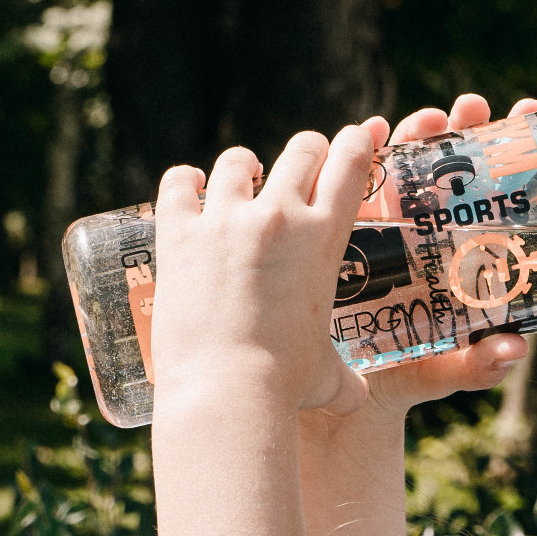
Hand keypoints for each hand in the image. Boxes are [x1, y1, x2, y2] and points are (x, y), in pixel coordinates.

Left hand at [149, 122, 382, 418]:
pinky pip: (179, 184)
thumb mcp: (327, 378)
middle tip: (302, 164)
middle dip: (307, 152)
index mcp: (325, 238)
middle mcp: (279, 216)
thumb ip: (346, 381)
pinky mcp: (178, 235)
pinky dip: (185, 181)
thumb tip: (357, 400)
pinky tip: (188, 186)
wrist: (226, 393)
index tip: (358, 135)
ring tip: (243, 175)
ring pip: (237, 161)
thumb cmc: (284, 388)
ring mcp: (225, 221)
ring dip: (244, 165)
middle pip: (301, 150)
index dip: (358, 141)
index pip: (352, 163)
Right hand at [323, 93, 536, 423]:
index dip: (511, 152)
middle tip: (472, 108)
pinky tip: (369, 133)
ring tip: (428, 119)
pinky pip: (351, 187)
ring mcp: (385, 228)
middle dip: (461, 130)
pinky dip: (359, 155)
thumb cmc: (405, 378)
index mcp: (460, 255)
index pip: (491, 194)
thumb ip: (478, 365)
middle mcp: (426, 231)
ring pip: (402, 168)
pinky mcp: (344, 233)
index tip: (530, 115)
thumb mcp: (444, 371)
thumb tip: (514, 351)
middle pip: (447, 170)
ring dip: (413, 134)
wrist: (344, 396)